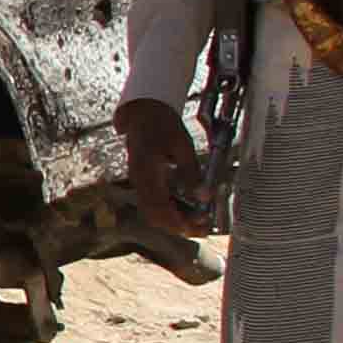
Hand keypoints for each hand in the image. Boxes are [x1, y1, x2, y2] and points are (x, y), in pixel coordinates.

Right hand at [116, 97, 216, 241]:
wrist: (143, 112)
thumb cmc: (162, 125)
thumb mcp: (182, 146)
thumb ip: (192, 173)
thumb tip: (204, 197)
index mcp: (147, 171)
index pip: (160, 207)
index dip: (177, 221)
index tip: (196, 227)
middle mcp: (139, 180)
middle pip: (155, 215)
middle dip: (178, 226)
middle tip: (201, 229)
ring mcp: (138, 182)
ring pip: (153, 212)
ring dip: (173, 221)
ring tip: (197, 223)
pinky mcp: (142, 182)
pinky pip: (152, 204)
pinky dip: (168, 211)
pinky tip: (185, 211)